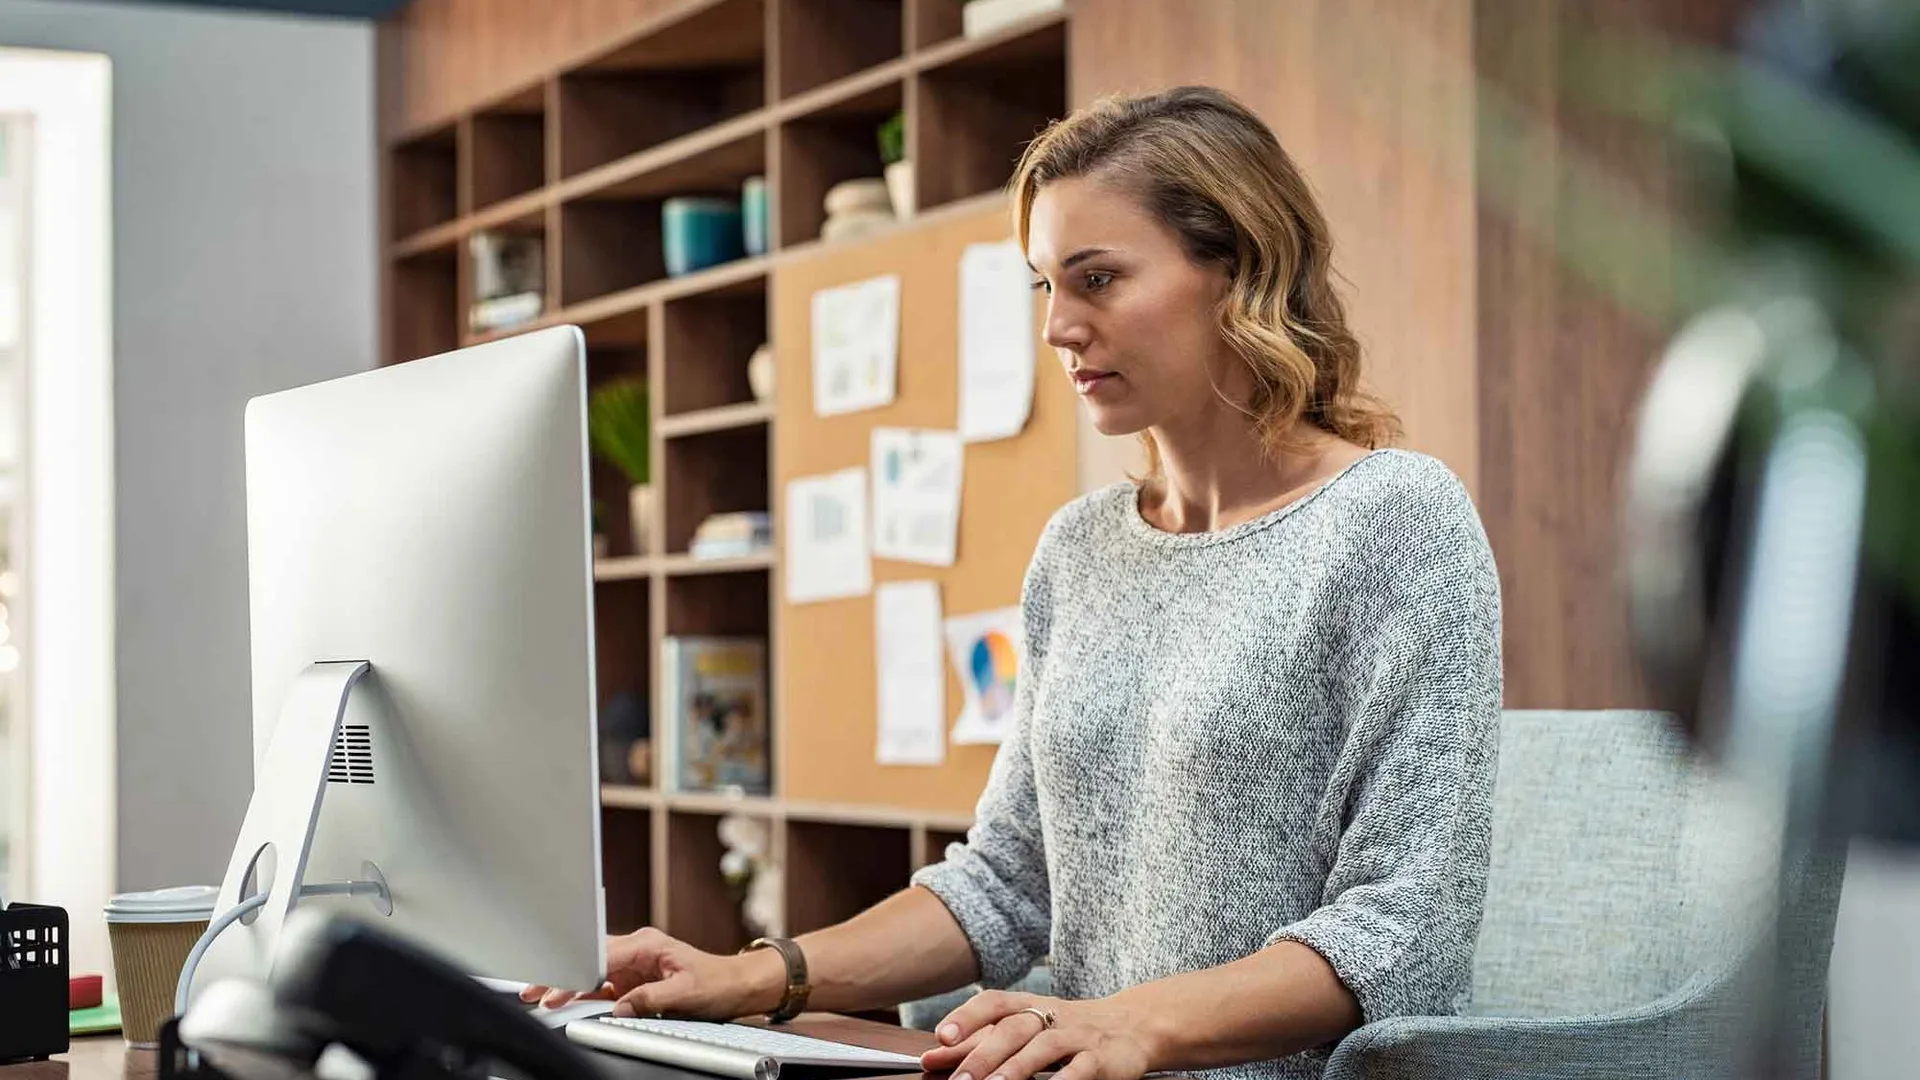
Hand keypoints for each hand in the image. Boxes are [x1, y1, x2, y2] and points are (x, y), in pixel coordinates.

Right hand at [517, 927, 782, 1019]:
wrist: (737, 985)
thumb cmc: (717, 981)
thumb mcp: (685, 992)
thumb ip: (649, 999)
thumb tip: (620, 1008)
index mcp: (647, 944)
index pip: (602, 956)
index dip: (576, 970)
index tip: (556, 983)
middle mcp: (636, 950)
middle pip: (589, 960)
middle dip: (561, 974)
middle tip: (533, 990)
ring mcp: (633, 966)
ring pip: (591, 973)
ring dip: (567, 984)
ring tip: (540, 996)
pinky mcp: (633, 981)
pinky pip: (603, 986)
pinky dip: (583, 993)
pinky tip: (565, 1001)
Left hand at [919, 991, 1153, 1079]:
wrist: (1135, 1026)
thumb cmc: (1069, 1030)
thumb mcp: (1027, 1030)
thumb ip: (980, 1043)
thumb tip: (931, 1056)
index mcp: (1032, 1006)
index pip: (995, 1002)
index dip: (967, 1017)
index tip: (940, 1037)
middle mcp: (1054, 1016)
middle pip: (1015, 1027)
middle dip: (984, 1054)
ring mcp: (1080, 1036)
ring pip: (1045, 1046)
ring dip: (1017, 1068)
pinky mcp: (1103, 1059)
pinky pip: (1082, 1069)